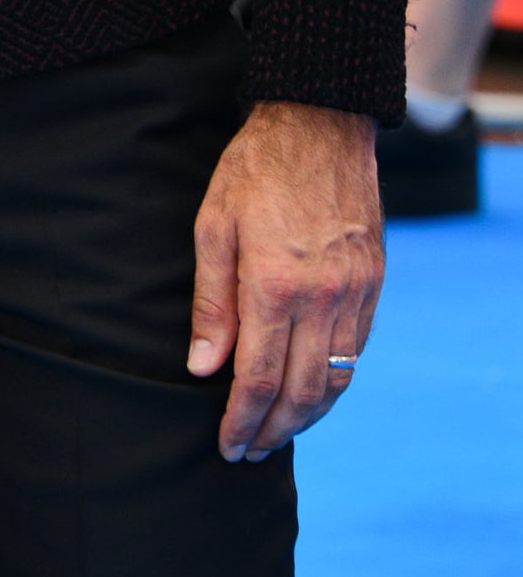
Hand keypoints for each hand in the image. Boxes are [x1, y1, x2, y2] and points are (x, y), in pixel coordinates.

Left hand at [189, 101, 382, 460]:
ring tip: (278, 433)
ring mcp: (353, 292)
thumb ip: (211, 301)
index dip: (241, 421)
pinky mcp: (373, 282)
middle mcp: (321, 297)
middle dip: (273, 432)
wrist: (320, 124)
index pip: (258, 379)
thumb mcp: (213, 226)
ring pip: (336, 380)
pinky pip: (357, 351)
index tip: (227, 446)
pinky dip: (335, 382)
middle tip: (249, 452)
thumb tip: (203, 367)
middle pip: (301, 393)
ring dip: (307, 417)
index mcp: (273, 285)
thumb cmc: (254, 169)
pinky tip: (312, 391)